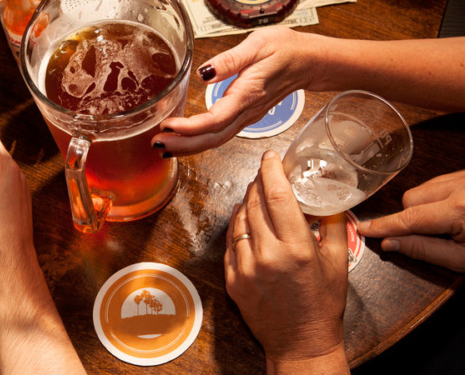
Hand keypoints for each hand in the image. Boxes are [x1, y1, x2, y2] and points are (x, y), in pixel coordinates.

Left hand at [152, 27, 325, 154]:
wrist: (310, 62)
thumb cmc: (286, 49)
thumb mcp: (257, 45)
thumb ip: (229, 61)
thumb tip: (204, 73)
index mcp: (247, 95)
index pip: (214, 120)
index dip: (189, 128)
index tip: (168, 125)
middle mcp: (246, 112)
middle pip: (212, 139)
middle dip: (183, 145)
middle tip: (156, 144)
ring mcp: (246, 118)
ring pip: (215, 141)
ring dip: (188, 147)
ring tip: (163, 146)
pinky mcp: (245, 117)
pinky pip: (220, 135)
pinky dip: (200, 142)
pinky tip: (184, 140)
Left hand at [225, 150, 347, 370]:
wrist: (300, 342)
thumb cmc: (322, 304)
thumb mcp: (337, 261)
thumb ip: (329, 224)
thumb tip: (324, 195)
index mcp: (296, 248)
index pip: (277, 196)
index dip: (270, 170)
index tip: (270, 156)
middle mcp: (268, 255)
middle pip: (254, 204)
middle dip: (257, 183)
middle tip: (264, 173)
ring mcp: (246, 268)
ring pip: (238, 221)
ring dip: (246, 202)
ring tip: (255, 194)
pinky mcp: (232, 280)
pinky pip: (229, 243)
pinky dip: (236, 227)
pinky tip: (244, 220)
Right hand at [358, 170, 464, 272]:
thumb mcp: (462, 259)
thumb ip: (425, 250)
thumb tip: (390, 243)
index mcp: (459, 209)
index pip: (409, 218)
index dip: (384, 225)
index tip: (364, 229)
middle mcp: (460, 187)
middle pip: (412, 198)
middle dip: (412, 216)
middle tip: (431, 233)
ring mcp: (463, 176)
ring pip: (423, 188)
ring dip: (424, 205)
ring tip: (446, 221)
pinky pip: (439, 182)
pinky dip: (438, 196)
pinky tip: (453, 209)